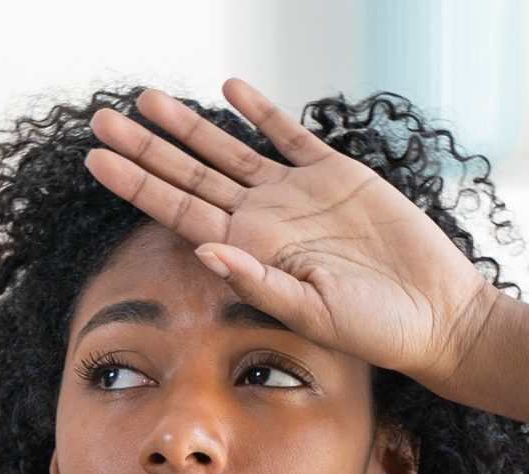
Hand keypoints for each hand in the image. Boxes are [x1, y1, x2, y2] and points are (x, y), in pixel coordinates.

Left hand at [84, 79, 500, 387]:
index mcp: (247, 251)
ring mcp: (295, 194)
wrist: (434, 314)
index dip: (134, 183)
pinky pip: (288, 135)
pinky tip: (229, 91)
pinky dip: (259, 112)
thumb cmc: (373, 328)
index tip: (94, 160)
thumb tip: (203, 251)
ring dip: (188, 125)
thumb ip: (256, 282)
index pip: (176, 210)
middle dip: (144, 146)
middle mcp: (262, 219)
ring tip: (148, 100)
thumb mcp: (309, 312)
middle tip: (100, 119)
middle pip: (188, 173)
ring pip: (228, 150)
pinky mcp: (334, 174)